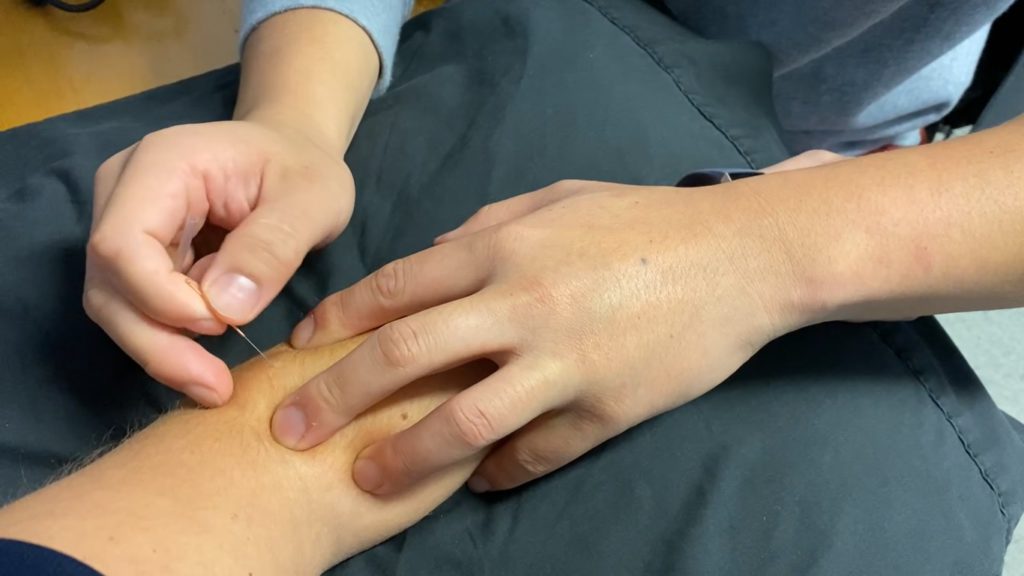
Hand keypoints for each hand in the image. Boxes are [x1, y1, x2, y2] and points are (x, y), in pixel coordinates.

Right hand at [85, 120, 353, 405]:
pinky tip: (207, 365)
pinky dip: (168, 342)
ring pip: (114, 305)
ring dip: (160, 351)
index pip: (122, 244)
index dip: (161, 298)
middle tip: (215, 387)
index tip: (221, 323)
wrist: (292, 155)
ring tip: (215, 384)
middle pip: (107, 283)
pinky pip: (135, 308)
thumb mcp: (314, 199)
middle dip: (157, 343)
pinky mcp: (135, 255)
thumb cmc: (304, 168)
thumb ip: (273, 247)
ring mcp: (122, 222)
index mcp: (161, 165)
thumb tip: (225, 309)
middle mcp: (123, 191)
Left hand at [271, 171, 824, 493]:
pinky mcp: (607, 409)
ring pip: (463, 421)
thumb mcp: (555, 200)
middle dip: (336, 395)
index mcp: (505, 246)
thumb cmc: (642, 221)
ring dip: (403, 456)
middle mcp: (522, 305)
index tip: (302, 348)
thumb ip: (485, 226)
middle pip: (405, 355)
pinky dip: (499, 471)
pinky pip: (537, 453)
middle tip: (291, 428)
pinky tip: (479, 481)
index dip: (339, 320)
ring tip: (364, 479)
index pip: (396, 287)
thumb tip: (430, 260)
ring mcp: (565, 363)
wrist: (742, 257)